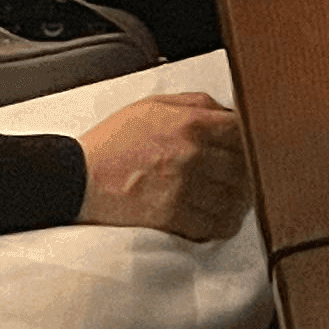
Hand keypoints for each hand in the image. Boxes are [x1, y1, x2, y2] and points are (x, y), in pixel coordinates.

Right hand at [78, 91, 250, 242]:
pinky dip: (221, 223)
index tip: (248, 147)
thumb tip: (228, 111)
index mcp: (189, 122)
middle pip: (243, 166)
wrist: (79, 177)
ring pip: (234, 200)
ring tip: (231, 198)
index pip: (242, 131)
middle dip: (245, 171)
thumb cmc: (115, 141)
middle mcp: (191, 154)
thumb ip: (196, 103)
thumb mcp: (153, 105)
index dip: (249, 139)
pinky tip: (216, 216)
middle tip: (241, 175)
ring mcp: (184, 188)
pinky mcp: (174, 218)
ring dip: (237, 201)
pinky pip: (214, 225)